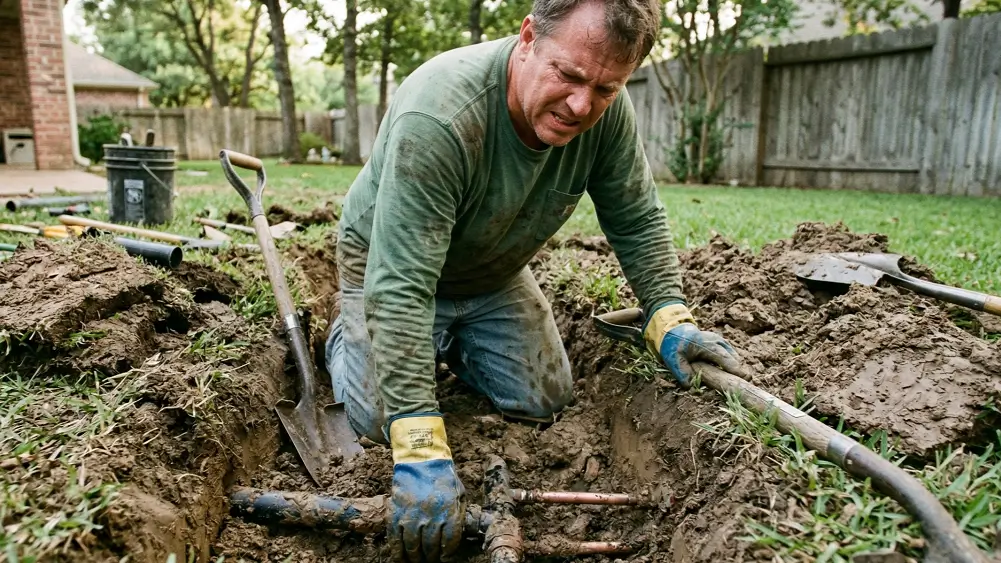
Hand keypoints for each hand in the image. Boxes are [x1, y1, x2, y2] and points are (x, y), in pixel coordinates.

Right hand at [388, 413, 465, 561]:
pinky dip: (397, 550)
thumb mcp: (459, 494)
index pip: (449, 542)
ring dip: (414, 557)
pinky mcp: (397, 512)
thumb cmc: (443, 477)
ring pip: (412, 545)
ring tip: (416, 560)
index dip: (447, 553)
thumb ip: (458, 515)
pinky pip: (396, 537)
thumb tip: (454, 538)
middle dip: (430, 557)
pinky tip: (400, 557)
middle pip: (431, 546)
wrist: (422, 459)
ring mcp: (413, 514)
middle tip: (430, 560)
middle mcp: (431, 515)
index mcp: (449, 511)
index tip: (444, 557)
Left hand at [644, 303, 742, 387]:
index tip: (745, 378)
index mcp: (707, 345)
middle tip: (741, 384)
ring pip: (734, 357)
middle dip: (738, 371)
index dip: (735, 369)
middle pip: (733, 358)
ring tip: (733, 381)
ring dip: (734, 368)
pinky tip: (726, 373)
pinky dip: (731, 364)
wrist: (674, 331)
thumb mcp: (673, 359)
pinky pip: (731, 355)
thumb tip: (691, 386)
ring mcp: (721, 342)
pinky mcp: (722, 344)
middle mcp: (717, 342)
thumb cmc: (674, 345)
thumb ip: (682, 373)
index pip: (724, 358)